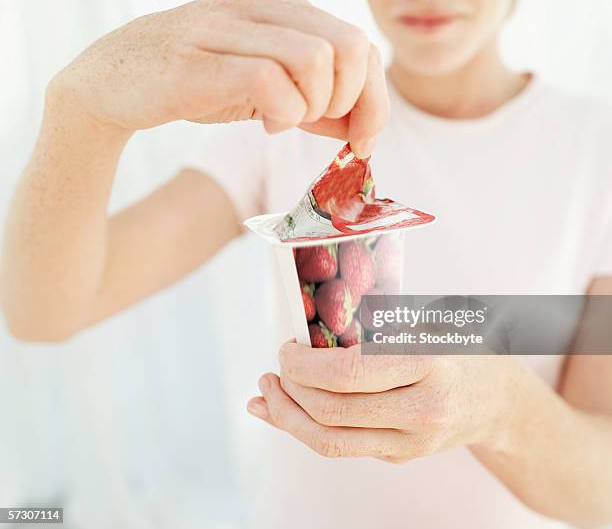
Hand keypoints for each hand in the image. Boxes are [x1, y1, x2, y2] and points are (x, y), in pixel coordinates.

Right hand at [49, 0, 386, 155]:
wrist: (113, 81)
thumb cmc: (196, 84)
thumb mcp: (266, 91)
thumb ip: (315, 104)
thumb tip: (362, 127)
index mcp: (282, 5)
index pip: (359, 42)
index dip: (375, 97)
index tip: (365, 138)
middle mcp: (261, 3)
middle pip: (349, 46)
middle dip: (351, 102)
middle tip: (320, 124)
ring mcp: (228, 25)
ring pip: (315, 60)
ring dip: (312, 108)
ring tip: (283, 120)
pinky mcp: (201, 59)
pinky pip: (270, 82)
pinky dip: (282, 114)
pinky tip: (265, 124)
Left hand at [247, 341, 520, 461]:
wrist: (499, 399)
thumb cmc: (458, 348)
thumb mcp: (424, 321)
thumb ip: (371, 327)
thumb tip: (308, 335)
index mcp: (427, 365)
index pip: (347, 374)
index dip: (303, 365)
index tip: (287, 348)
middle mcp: (420, 410)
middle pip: (331, 412)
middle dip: (289, 390)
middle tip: (273, 370)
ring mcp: (411, 442)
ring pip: (331, 442)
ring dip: (288, 418)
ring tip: (267, 394)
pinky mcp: (401, 458)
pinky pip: (343, 448)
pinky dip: (306, 431)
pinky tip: (286, 414)